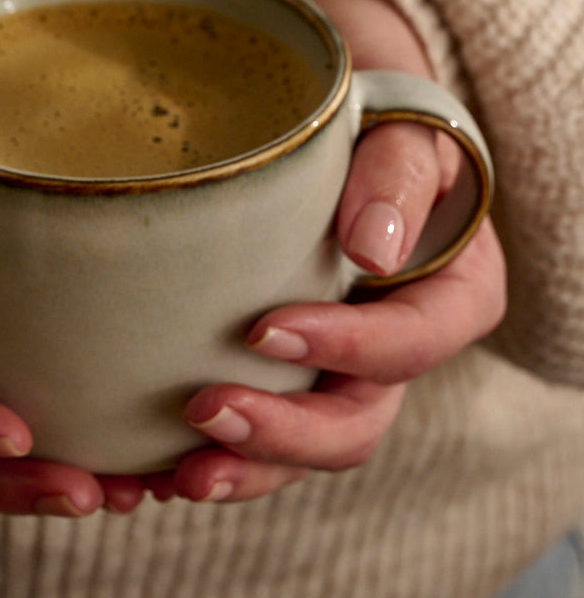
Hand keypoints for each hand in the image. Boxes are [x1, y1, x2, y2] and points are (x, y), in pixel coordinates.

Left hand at [155, 0, 506, 505]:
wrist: (337, 130)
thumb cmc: (376, 122)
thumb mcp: (403, 127)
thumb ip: (398, 175)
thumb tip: (375, 251)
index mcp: (449, 296)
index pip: (410, 343)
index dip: (346, 348)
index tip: (265, 329)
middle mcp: (396, 349)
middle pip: (356, 422)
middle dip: (284, 435)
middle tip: (204, 414)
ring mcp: (339, 371)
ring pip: (303, 447)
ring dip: (243, 467)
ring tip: (174, 475)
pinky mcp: (285, 377)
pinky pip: (257, 433)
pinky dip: (207, 457)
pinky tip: (148, 467)